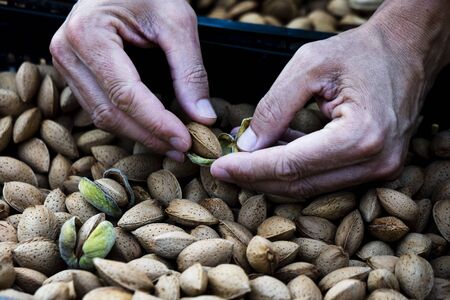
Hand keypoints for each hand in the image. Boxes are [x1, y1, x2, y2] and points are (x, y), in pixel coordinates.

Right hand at [50, 0, 215, 160]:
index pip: (125, 95)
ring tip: (171, 144)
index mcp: (88, 34)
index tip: (185, 140)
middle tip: (182, 150)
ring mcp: (66, 63)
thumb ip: (190, 71)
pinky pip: (99, 107)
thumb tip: (202, 118)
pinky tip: (152, 129)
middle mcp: (67, 51)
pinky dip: (127, 122)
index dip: (157, 124)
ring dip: (139, 134)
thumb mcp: (177, 22)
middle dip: (149, 136)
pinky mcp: (74, 71)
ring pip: (102, 116)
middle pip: (110, 113)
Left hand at [211, 1, 449, 197]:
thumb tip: (247, 144)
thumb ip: (274, 107)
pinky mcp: (375, 168)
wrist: (407, 50)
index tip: (218, 167)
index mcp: (361, 135)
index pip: (291, 166)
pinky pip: (324, 177)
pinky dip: (295, 168)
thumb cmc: (363, 51)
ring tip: (243, 157)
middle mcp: (375, 162)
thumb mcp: (310, 65)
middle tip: (223, 169)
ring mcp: (379, 170)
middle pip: (300, 184)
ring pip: (310, 186)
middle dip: (255, 178)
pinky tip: (273, 151)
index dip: (250, 169)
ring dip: (272, 175)